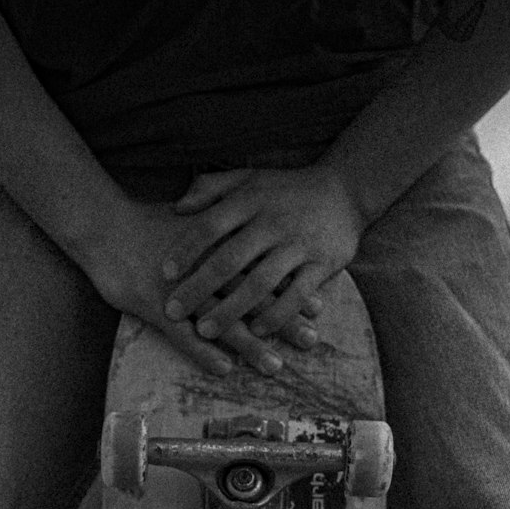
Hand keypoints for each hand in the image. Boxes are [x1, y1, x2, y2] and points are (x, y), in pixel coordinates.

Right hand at [78, 197, 318, 378]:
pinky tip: (224, 369)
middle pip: (252, 298)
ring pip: (222, 320)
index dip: (291, 288)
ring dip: (250, 345)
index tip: (320, 306)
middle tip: (312, 340)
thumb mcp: (191, 216)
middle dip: (284, 320)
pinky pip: (181, 334)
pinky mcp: (153, 306)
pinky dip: (202, 352)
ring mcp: (180, 290)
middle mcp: (205, 270)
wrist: (103, 224)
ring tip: (275, 366)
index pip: (263, 270)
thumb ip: (223, 226)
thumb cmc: (147, 222)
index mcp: (219, 248)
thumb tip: (252, 233)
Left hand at [162, 164, 365, 342]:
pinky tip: (256, 331)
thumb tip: (176, 209)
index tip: (164, 274)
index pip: (210, 226)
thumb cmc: (286, 189)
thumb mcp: (248, 178)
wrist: (346, 190)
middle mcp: (273, 222)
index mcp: (251, 200)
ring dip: (231, 310)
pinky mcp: (323, 263)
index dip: (185, 250)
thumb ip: (211, 188)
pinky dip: (276, 315)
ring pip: (260, 283)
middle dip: (198, 289)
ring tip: (206, 331)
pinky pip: (297, 294)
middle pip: (229, 260)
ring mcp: (299, 244)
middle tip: (173, 312)